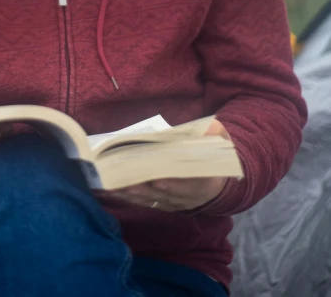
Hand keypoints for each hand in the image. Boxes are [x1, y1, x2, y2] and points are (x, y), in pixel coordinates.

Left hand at [99, 118, 230, 211]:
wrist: (216, 179)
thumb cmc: (214, 155)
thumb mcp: (219, 142)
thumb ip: (214, 135)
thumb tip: (209, 127)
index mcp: (206, 183)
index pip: (190, 187)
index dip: (174, 185)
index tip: (158, 181)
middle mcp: (189, 198)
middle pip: (165, 195)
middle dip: (144, 189)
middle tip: (125, 183)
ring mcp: (174, 203)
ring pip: (152, 200)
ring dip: (132, 194)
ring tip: (112, 186)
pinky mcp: (162, 203)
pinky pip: (144, 202)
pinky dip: (129, 197)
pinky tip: (112, 191)